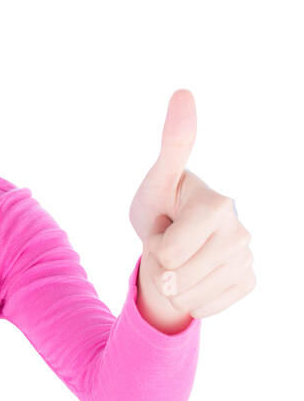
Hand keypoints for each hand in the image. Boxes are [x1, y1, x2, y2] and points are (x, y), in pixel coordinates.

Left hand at [129, 89, 254, 319]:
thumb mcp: (157, 180)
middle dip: (160, 266)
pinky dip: (190, 299)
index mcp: (217, 205)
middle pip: (174, 279)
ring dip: (173, 284)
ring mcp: (246, 258)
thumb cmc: (163, 206)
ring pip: (187, 298)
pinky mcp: (247, 281)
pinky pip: (204, 308)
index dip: (153, 245)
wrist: (176, 241)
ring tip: (180, 258)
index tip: (164, 224)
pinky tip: (194, 275)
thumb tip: (184, 92)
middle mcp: (240, 231)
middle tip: (170, 242)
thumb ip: (173, 143)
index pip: (166, 254)